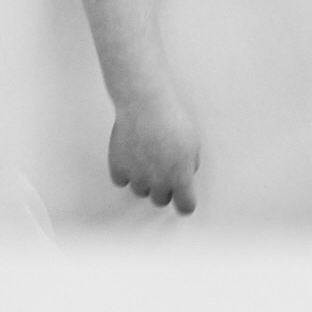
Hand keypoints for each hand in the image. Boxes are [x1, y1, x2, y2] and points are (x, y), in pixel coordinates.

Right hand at [108, 76, 199, 213]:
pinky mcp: (118, 167)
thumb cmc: (171, 119)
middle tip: (162, 169)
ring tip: (145, 158)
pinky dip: (124, 172)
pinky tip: (130, 157)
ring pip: (140, 191)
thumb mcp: (193, 143)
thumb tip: (183, 173)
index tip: (182, 196)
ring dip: (143, 180)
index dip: (184, 201)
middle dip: (163, 188)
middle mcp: (158, 182)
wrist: (144, 104)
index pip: (185, 207)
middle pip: (160, 200)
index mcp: (180, 178)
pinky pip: (121, 181)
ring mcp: (136, 176)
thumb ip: (189, 165)